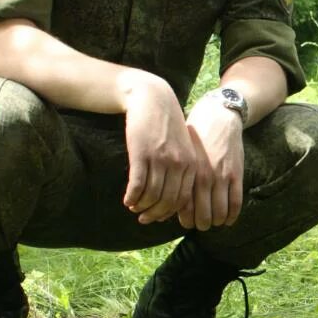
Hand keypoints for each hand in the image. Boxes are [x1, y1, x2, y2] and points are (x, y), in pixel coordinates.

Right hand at [121, 72, 196, 223]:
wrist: (151, 99)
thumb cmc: (164, 126)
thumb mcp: (181, 147)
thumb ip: (180, 169)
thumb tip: (172, 197)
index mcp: (191, 164)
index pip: (182, 199)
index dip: (168, 212)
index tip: (158, 216)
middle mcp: (178, 164)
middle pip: (168, 201)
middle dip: (154, 214)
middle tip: (143, 218)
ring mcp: (161, 160)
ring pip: (152, 196)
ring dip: (141, 206)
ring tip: (133, 207)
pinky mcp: (142, 154)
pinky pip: (138, 186)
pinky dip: (132, 197)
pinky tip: (127, 200)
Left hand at [180, 94, 245, 230]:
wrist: (218, 116)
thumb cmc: (195, 134)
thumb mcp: (180, 152)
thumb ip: (176, 173)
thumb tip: (165, 195)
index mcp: (186, 172)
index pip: (182, 206)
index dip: (182, 219)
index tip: (182, 222)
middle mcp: (203, 177)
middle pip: (201, 214)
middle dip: (198, 224)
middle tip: (197, 225)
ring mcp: (222, 177)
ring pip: (218, 212)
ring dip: (215, 222)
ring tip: (212, 222)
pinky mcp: (236, 175)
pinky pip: (235, 203)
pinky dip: (231, 216)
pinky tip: (227, 220)